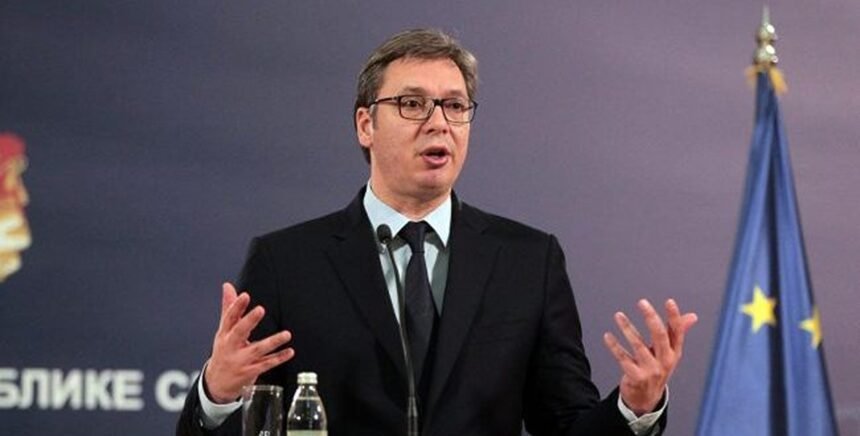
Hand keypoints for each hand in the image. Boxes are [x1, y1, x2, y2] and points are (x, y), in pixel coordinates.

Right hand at [204, 283, 294, 403]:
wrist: (216, 384)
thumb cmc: (223, 351)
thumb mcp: (223, 331)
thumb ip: (229, 308)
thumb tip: (227, 286)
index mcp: (224, 334)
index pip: (229, 318)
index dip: (236, 306)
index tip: (245, 295)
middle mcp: (231, 347)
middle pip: (239, 332)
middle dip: (249, 321)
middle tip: (260, 309)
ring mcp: (240, 361)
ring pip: (257, 350)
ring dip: (272, 342)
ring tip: (287, 334)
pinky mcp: (249, 372)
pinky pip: (266, 364)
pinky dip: (278, 358)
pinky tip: (290, 351)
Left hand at [603, 298, 696, 414]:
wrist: (647, 398)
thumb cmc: (658, 368)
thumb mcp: (670, 354)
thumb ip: (678, 333)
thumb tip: (693, 316)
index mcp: (675, 353)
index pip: (677, 332)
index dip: (674, 317)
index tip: (669, 301)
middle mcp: (665, 361)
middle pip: (660, 336)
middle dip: (651, 318)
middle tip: (642, 302)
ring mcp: (651, 370)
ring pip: (638, 345)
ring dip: (627, 328)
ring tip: (618, 315)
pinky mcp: (636, 376)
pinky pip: (623, 358)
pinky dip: (614, 346)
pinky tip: (607, 336)